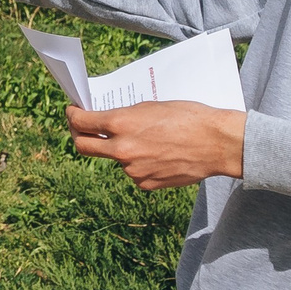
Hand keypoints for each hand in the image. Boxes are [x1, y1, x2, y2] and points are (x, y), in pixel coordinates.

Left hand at [66, 101, 246, 188]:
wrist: (218, 143)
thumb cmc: (189, 117)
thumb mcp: (152, 106)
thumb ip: (125, 116)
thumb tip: (107, 120)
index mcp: (121, 124)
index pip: (81, 123)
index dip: (72, 116)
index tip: (72, 112)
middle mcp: (122, 150)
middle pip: (84, 147)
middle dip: (79, 136)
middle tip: (83, 129)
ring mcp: (133, 170)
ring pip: (116, 159)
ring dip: (121, 150)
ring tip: (147, 139)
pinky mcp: (146, 184)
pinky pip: (134, 172)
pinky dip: (140, 163)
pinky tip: (159, 153)